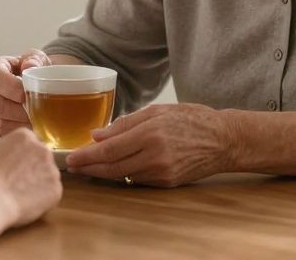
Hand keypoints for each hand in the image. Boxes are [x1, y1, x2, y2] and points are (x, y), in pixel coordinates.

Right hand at [0, 50, 50, 137]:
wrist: (33, 84)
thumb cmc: (34, 69)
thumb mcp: (37, 59)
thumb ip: (34, 59)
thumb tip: (29, 66)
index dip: (12, 89)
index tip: (28, 95)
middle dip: (19, 110)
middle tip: (37, 113)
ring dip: (19, 124)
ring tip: (36, 122)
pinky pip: (0, 134)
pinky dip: (17, 133)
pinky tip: (30, 129)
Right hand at [0, 128, 61, 226]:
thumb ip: (10, 150)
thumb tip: (15, 158)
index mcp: (25, 135)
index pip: (30, 146)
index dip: (21, 160)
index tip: (13, 170)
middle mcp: (42, 148)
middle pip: (41, 159)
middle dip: (33, 171)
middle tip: (16, 184)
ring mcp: (52, 169)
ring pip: (47, 177)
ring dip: (38, 185)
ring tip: (18, 195)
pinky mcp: (56, 189)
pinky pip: (51, 194)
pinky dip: (42, 201)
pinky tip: (25, 204)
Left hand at [65, 103, 234, 187]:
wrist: (223, 140)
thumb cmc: (191, 119)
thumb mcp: (158, 111)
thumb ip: (125, 124)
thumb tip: (97, 135)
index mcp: (150, 134)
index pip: (109, 150)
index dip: (87, 156)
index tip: (71, 158)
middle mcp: (155, 157)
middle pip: (112, 168)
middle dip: (89, 169)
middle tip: (72, 168)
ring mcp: (161, 173)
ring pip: (123, 176)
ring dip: (102, 173)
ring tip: (87, 167)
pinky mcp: (167, 183)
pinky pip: (138, 179)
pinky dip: (122, 174)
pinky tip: (112, 169)